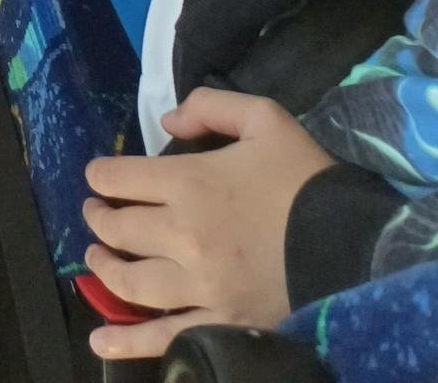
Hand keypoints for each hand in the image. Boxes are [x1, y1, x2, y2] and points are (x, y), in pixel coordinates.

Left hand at [82, 88, 333, 359]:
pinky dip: (126, 342)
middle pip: (118, 229)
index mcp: (189, 183)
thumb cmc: (305, 179)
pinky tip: (100, 341)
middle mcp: (184, 236)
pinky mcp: (220, 322)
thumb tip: (167, 122)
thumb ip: (210, 107)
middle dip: (98, 219)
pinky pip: (164, 338)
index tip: (97, 179)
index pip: (118, 178)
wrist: (354, 244)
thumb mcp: (264, 118)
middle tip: (95, 215)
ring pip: (131, 283)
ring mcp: (200, 286)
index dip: (99, 176)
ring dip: (104, 269)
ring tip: (97, 259)